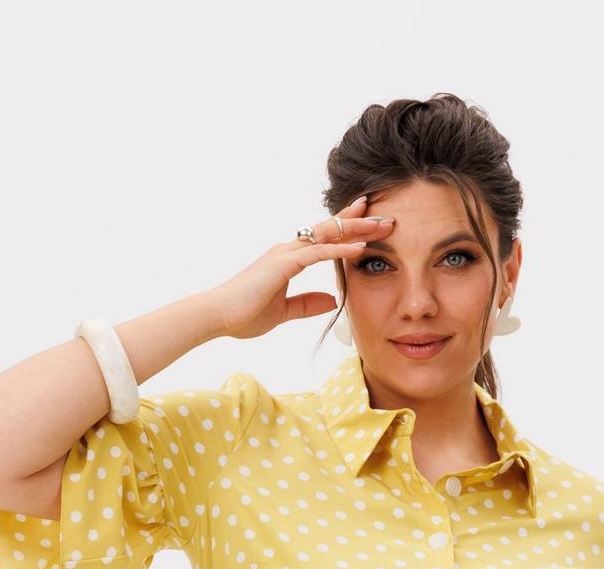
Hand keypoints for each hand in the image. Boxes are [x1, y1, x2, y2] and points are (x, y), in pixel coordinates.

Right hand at [203, 195, 394, 340]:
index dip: (346, 228)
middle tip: (386, 216)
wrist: (218, 316)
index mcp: (289, 259)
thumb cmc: (244, 314)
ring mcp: (285, 254)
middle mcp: (289, 250)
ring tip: (381, 225)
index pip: (323, 238)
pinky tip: (361, 248)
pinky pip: (318, 253)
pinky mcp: (283, 264)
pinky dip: (341, 250)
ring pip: (327, 234)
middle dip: (359, 221)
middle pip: (330, 229)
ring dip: (356, 229)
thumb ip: (307, 304)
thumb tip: (331, 301)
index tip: (369, 220)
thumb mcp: (284, 311)